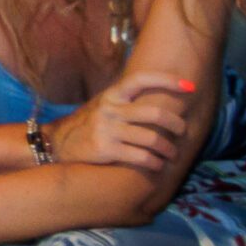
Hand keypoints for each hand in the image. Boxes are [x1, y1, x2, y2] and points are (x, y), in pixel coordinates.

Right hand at [46, 72, 193, 171]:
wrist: (56, 144)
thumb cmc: (89, 125)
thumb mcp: (103, 106)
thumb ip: (126, 102)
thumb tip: (162, 97)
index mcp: (111, 95)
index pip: (141, 80)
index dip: (167, 81)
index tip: (190, 87)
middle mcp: (110, 109)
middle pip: (155, 113)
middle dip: (177, 124)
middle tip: (183, 131)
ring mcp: (107, 129)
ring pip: (153, 139)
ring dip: (170, 149)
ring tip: (172, 154)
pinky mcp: (106, 149)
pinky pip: (143, 157)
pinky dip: (156, 163)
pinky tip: (157, 165)